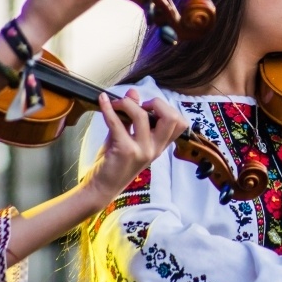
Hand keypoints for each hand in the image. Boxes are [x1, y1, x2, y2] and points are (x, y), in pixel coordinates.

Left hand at [82, 88, 186, 204]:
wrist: (101, 189)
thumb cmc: (114, 164)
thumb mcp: (125, 137)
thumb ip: (130, 116)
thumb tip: (133, 92)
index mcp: (159, 146)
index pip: (180, 123)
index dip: (166, 108)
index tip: (148, 107)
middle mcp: (155, 149)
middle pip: (171, 118)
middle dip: (156, 103)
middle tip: (140, 105)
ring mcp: (142, 151)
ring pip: (142, 116)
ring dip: (126, 104)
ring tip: (115, 104)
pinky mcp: (125, 151)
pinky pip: (117, 122)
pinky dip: (108, 108)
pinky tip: (102, 101)